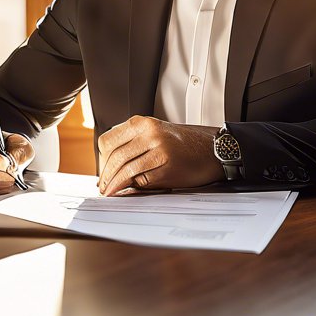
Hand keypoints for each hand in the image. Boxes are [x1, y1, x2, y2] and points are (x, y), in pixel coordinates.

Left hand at [97, 116, 223, 195]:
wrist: (214, 149)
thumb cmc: (185, 144)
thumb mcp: (156, 134)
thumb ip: (133, 145)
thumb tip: (110, 167)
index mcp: (143, 123)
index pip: (108, 141)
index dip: (102, 159)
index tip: (103, 170)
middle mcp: (149, 133)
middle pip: (114, 156)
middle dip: (106, 175)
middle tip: (103, 186)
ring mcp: (159, 149)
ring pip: (126, 169)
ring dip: (114, 184)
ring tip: (110, 192)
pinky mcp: (168, 167)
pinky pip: (142, 180)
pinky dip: (132, 187)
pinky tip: (128, 191)